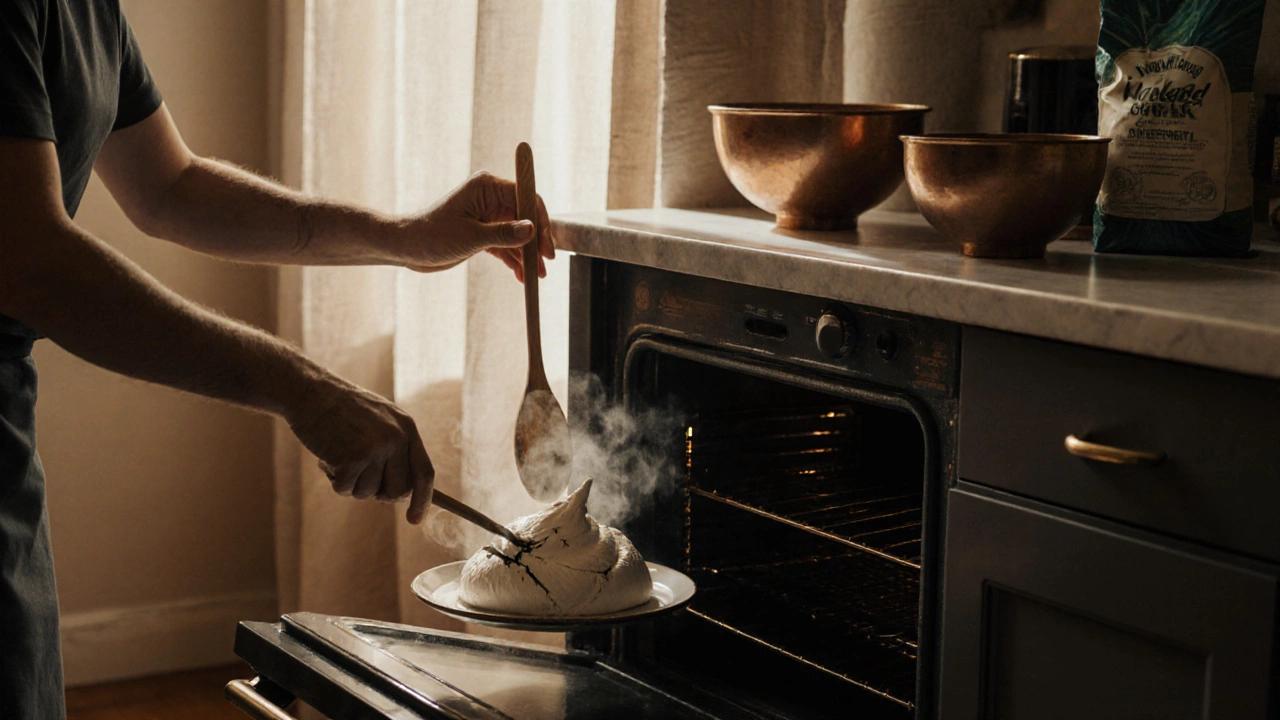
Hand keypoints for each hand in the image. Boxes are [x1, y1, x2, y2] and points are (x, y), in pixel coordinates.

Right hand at [286, 376, 433, 523]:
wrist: (311, 392)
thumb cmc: (342, 409)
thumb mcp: (379, 420)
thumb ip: (394, 450)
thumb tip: (402, 493)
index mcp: (407, 428)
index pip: (424, 472)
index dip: (422, 499)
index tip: (415, 520)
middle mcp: (396, 439)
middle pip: (398, 491)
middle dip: (379, 494)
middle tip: (360, 477)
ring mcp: (375, 449)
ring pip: (368, 493)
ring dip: (351, 482)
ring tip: (339, 455)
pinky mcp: (351, 459)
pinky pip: (346, 489)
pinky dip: (334, 479)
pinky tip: (327, 456)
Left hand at [397, 171, 555, 280]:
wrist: (406, 248)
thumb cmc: (432, 235)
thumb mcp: (471, 237)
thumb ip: (504, 234)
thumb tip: (532, 230)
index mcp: (487, 187)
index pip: (526, 198)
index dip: (540, 221)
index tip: (547, 247)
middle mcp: (490, 197)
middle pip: (525, 217)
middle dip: (536, 242)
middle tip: (545, 265)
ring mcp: (487, 215)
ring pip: (518, 233)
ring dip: (527, 254)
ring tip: (537, 276)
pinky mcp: (483, 232)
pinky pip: (506, 244)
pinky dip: (514, 259)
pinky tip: (522, 276)